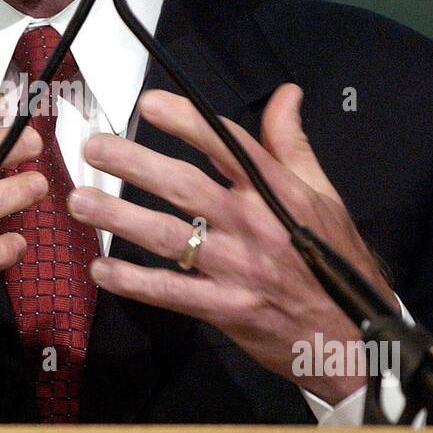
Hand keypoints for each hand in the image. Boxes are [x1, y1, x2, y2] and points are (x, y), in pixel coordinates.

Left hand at [68, 84, 398, 403]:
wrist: (353, 339)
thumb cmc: (335, 262)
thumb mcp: (324, 197)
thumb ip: (293, 145)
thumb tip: (286, 93)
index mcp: (279, 193)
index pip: (227, 145)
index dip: (187, 121)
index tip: (148, 104)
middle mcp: (255, 225)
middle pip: (185, 186)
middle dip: (135, 164)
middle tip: (94, 147)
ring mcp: (237, 269)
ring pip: (168, 236)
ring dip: (118, 218)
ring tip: (78, 201)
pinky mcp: (225, 309)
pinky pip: (169, 292)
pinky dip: (132, 281)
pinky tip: (100, 269)